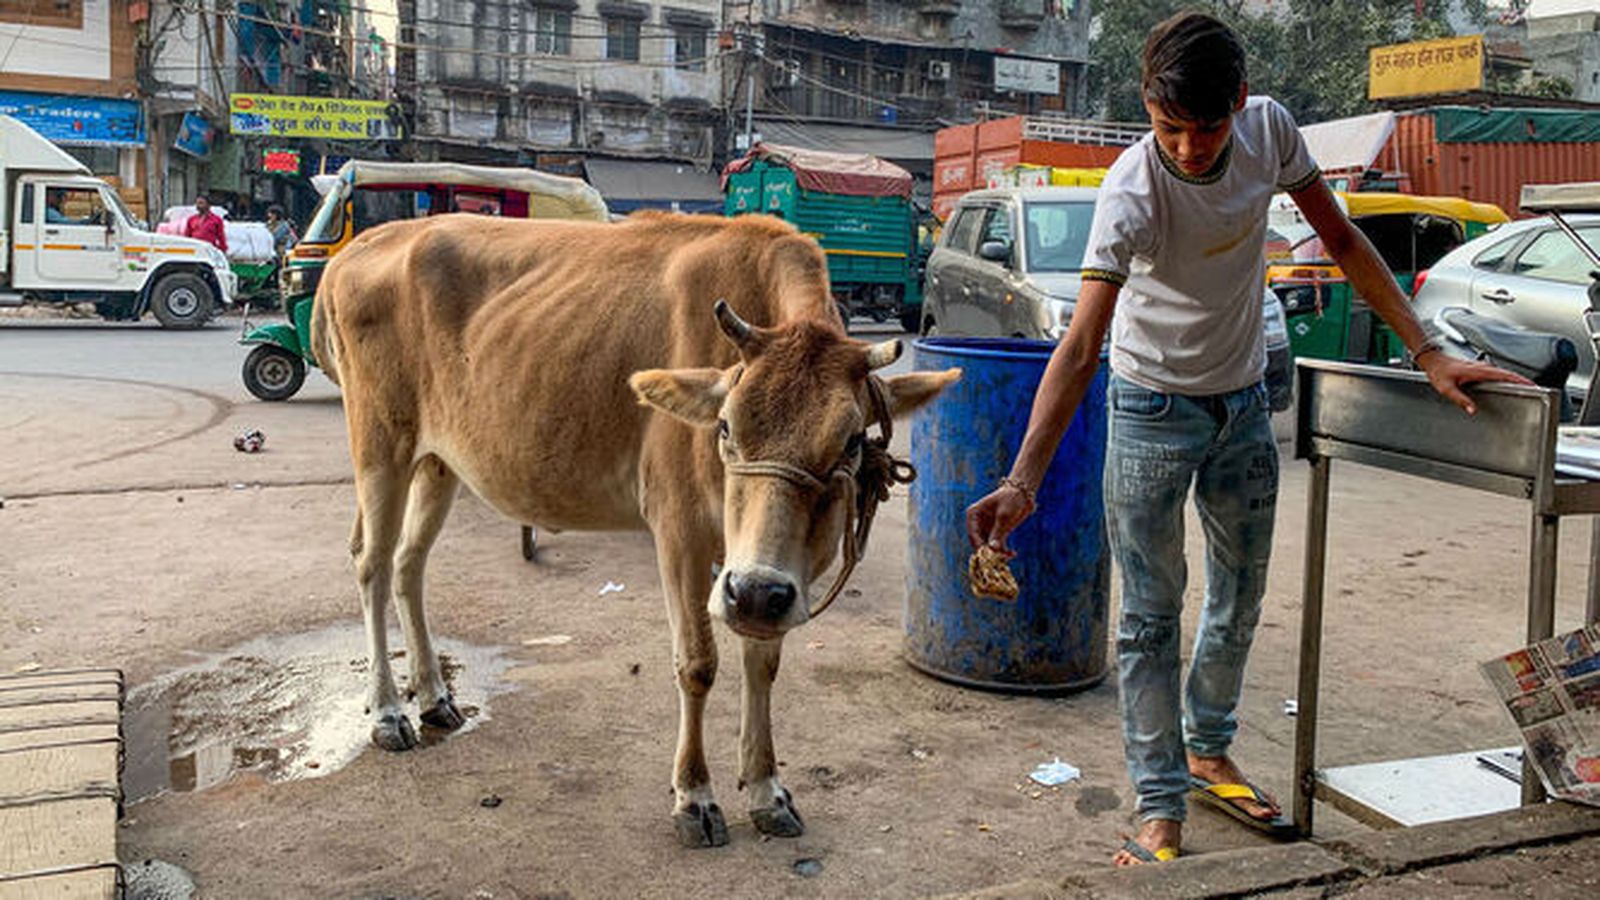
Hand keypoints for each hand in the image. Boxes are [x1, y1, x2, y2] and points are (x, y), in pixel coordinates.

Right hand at [966, 485, 1035, 553]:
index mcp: (973, 514)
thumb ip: (998, 533)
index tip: (988, 554)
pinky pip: (997, 546)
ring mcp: (987, 529)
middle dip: (989, 552)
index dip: (979, 545)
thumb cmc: (1011, 499)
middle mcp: (977, 523)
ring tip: (1008, 555)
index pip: (972, 534)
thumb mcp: (1004, 515)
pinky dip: (1004, 551)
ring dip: (997, 554)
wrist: (1023, 494)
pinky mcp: (997, 533)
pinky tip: (1013, 553)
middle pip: (979, 542)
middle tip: (1000, 558)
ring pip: (988, 547)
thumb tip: (993, 549)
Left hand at [1416, 351, 1532, 414]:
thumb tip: (1473, 410)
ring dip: (1516, 379)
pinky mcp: (1479, 369)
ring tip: (1527, 389)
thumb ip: (1460, 399)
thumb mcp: (1446, 388)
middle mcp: (1482, 367)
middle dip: (1523, 381)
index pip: (1504, 375)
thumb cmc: (1439, 372)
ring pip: (1504, 373)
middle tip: (1537, 390)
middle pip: (1508, 374)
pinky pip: (1497, 374)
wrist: (1433, 361)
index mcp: (1478, 371)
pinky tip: (1508, 386)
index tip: (1533, 385)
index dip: (1520, 380)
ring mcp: (1481, 368)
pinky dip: (1507, 379)